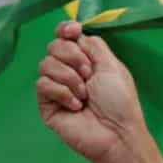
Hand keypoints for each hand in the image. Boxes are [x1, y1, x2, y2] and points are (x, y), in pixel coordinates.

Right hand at [36, 20, 147, 162]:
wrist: (117, 133)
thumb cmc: (120, 102)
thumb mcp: (112, 66)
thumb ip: (94, 45)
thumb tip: (78, 34)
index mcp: (85, 61)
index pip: (64, 37)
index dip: (64, 30)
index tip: (73, 30)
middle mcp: (69, 71)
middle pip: (54, 46)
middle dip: (73, 57)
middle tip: (89, 75)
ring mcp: (56, 88)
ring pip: (45, 64)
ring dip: (70, 78)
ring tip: (85, 95)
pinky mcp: (47, 104)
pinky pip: (43, 84)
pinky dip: (62, 92)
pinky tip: (76, 106)